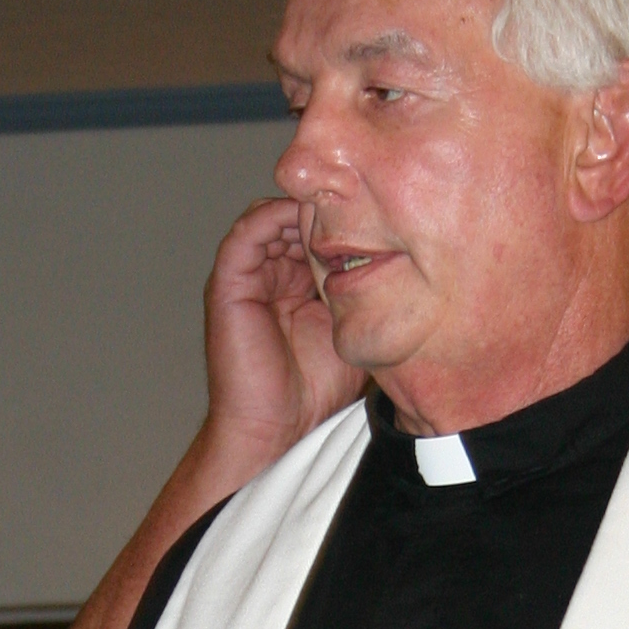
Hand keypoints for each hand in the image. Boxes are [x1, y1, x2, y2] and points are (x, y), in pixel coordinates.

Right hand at [196, 198, 365, 484]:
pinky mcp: (228, 282)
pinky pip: (249, 232)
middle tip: (361, 200)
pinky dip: (275, 217)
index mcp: (297, 284)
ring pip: (272, 216)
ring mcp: (249, 276)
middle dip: (326, 208)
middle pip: (295, 217)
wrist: (278, 427)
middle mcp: (271, 275)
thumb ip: (365, 292)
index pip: (317, 233)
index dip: (345, 219)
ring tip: (336, 211)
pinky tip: (306, 221)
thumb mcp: (354, 327)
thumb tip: (400, 262)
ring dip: (302, 209)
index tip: (379, 210)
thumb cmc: (314, 391)